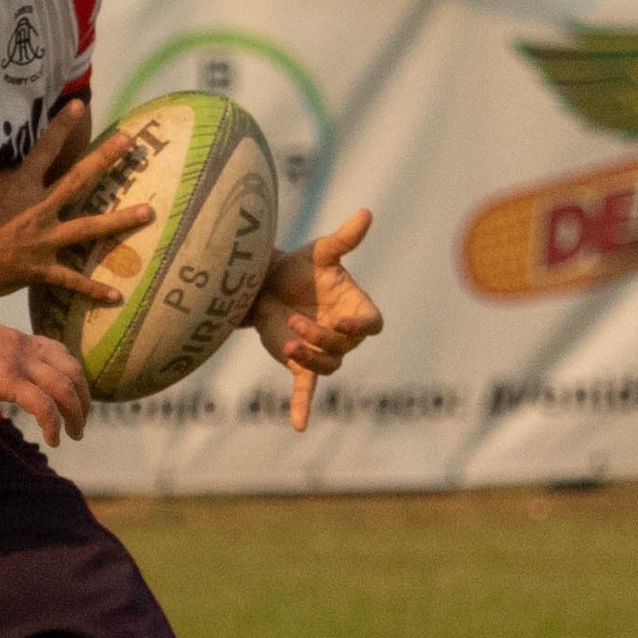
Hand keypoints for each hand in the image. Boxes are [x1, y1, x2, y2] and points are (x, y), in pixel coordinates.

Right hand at [0, 103, 150, 305]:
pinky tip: (115, 296)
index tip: (78, 105)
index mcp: (21, 187)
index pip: (44, 150)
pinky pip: (72, 281)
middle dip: (105, 158)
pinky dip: (93, 290)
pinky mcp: (41, 269)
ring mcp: (43, 240)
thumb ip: (3, 180)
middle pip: (78, 179)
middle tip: (130, 140)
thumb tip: (14, 166)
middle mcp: (38, 210)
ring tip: (148, 212)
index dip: (61, 127)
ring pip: (89, 228)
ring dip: (120, 220)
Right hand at [0, 316, 89, 444]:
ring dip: (75, 414)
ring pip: (64, 387)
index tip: (73, 395)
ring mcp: (17, 363)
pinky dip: (53, 424)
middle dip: (83, 397)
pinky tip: (53, 439)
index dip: (73, 375)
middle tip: (81, 420)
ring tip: (75, 434)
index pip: (60, 351)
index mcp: (17, 338)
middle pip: (72, 369)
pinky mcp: (6, 380)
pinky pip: (42, 405)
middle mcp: (24, 347)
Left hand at [248, 207, 382, 430]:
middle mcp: (343, 333)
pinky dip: (302, 407)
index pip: (372, 324)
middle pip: (344, 345)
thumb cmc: (299, 266)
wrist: (265, 283)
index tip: (346, 322)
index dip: (362, 326)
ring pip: (328, 365)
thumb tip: (366, 212)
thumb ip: (345, 239)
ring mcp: (322, 350)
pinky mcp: (299, 363)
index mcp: (355, 307)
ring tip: (290, 344)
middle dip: (321, 336)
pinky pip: (306, 389)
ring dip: (311, 358)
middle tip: (295, 321)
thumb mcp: (320, 252)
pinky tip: (298, 425)